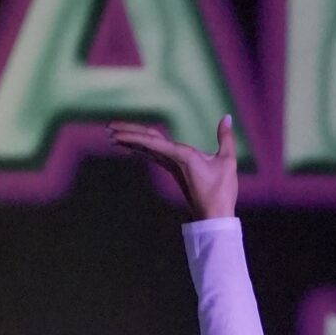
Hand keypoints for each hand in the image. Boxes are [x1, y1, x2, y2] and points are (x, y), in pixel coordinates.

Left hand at [107, 115, 237, 217]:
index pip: (151, 140)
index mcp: (181, 155)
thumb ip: (226, 138)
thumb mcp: (227, 162)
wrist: (215, 218)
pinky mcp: (176, 172)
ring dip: (131, 141)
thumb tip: (227, 117)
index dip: (131, 134)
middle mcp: (173, 160)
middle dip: (127, 133)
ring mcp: (173, 167)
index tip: (114, 131)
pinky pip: (155, 155)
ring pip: (148, 149)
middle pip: (146, 141)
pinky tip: (134, 146)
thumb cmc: (221, 192)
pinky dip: (143, 147)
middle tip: (108, 127)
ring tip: (113, 135)